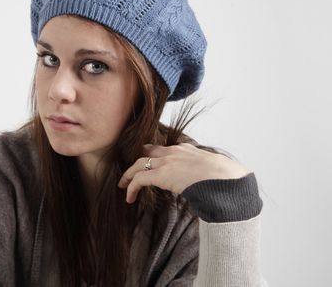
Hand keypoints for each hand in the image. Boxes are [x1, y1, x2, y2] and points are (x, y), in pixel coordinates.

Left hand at [117, 143, 248, 202]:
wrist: (224, 178)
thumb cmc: (224, 177)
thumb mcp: (214, 168)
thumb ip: (205, 171)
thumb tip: (209, 184)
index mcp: (185, 149)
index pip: (164, 149)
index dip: (154, 155)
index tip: (149, 161)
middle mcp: (173, 152)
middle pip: (147, 151)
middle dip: (137, 160)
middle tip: (130, 171)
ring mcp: (165, 161)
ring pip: (138, 164)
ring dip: (128, 174)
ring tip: (123, 185)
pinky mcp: (160, 174)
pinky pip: (139, 179)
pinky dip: (131, 187)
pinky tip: (129, 198)